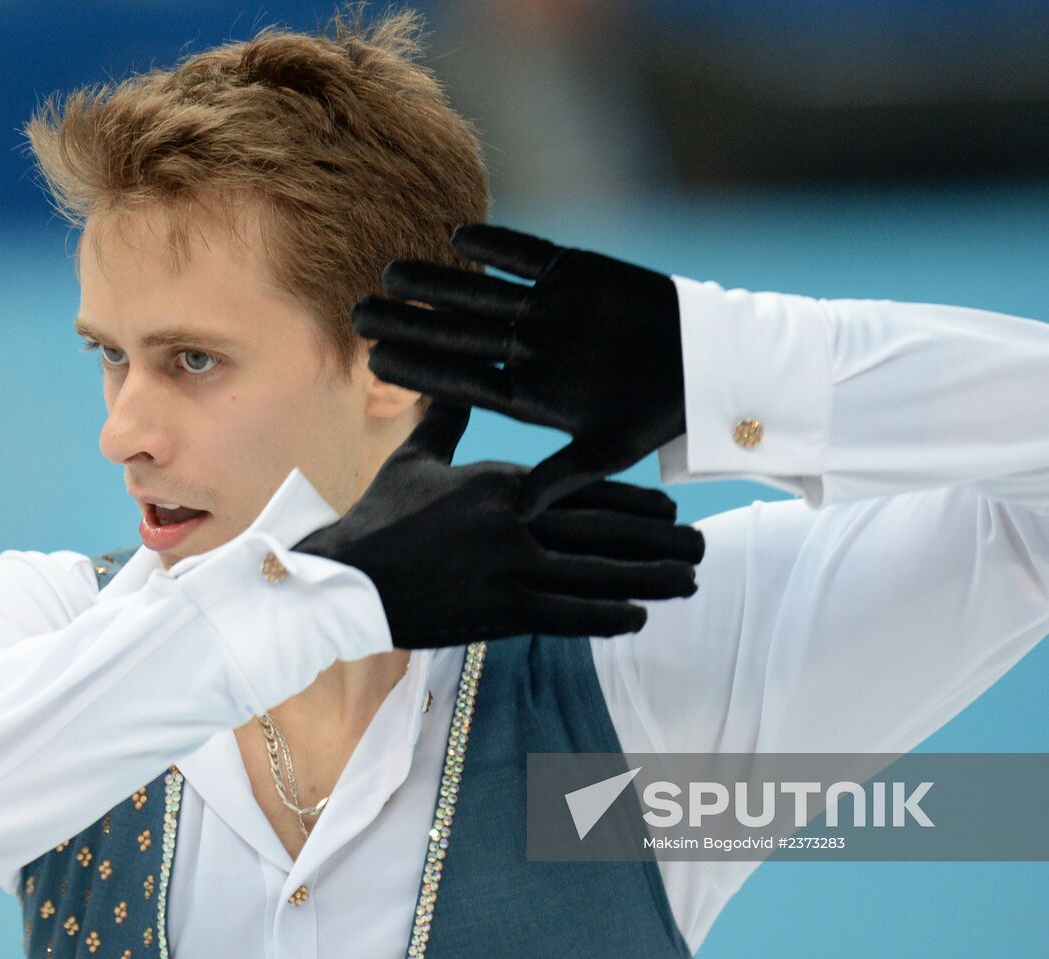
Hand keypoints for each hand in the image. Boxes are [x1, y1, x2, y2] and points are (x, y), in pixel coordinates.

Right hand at [294, 402, 703, 649]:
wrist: (346, 574)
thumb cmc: (378, 515)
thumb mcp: (415, 459)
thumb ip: (445, 421)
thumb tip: (452, 387)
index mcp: (505, 483)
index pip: (583, 489)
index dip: (634, 502)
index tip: (670, 508)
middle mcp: (519, 522)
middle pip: (605, 530)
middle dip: (659, 540)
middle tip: (702, 545)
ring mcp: (513, 568)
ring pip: (598, 573)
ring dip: (650, 579)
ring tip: (691, 583)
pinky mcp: (500, 610)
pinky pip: (567, 614)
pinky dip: (606, 617)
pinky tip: (639, 618)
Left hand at [352, 224, 684, 519]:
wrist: (704, 364)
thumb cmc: (653, 414)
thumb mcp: (607, 451)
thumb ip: (562, 475)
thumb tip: (520, 512)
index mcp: (527, 392)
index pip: (462, 379)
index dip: (420, 370)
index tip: (377, 362)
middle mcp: (527, 348)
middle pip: (458, 333)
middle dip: (411, 323)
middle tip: (359, 313)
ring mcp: (547, 308)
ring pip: (482, 291)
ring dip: (439, 282)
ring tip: (392, 272)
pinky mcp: (575, 271)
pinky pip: (528, 254)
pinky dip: (498, 244)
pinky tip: (459, 236)